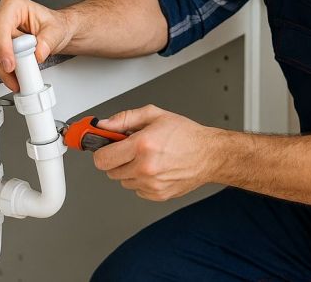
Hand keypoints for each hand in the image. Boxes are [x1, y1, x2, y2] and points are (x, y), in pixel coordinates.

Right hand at [0, 0, 72, 92]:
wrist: (54, 32)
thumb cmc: (53, 25)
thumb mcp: (56, 31)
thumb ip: (48, 41)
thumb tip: (38, 54)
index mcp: (14, 5)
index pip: (1, 25)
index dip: (2, 46)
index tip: (9, 64)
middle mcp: (1, 15)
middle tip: (11, 75)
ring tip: (14, 80)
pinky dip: (1, 69)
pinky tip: (12, 77)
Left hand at [93, 104, 220, 200]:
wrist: (209, 154)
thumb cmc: (185, 134)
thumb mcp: (154, 115)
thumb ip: (124, 119)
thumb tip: (104, 125)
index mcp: (142, 145)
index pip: (102, 158)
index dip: (101, 151)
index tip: (104, 147)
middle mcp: (145, 167)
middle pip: (110, 171)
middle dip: (117, 159)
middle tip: (132, 149)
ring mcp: (151, 184)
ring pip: (123, 181)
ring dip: (129, 170)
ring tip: (148, 158)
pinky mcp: (158, 195)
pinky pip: (137, 189)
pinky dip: (141, 180)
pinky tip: (155, 169)